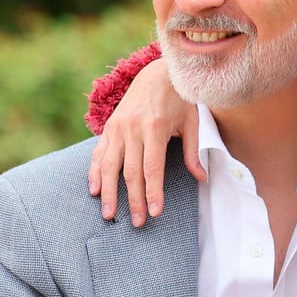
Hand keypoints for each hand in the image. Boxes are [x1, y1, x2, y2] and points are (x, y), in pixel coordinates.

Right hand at [87, 57, 199, 225]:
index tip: (154, 212)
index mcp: (154, 128)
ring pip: (110, 166)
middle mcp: (132, 129)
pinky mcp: (108, 127)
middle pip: (131, 172)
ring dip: (109, 192)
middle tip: (137, 223)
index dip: (153, 192)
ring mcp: (117, 128)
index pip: (152, 168)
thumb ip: (192, 151)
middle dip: (134, 200)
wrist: (157, 73)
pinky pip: (99, 153)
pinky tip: (94, 190)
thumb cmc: (179, 100)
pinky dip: (95, 172)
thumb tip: (202, 178)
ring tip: (109, 214)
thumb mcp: (192, 122)